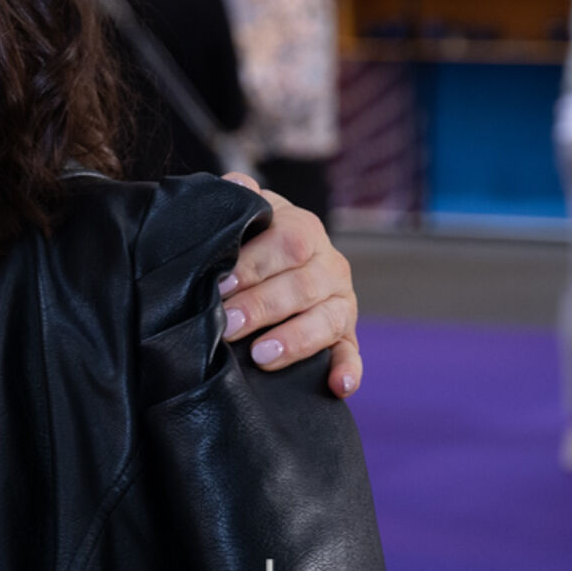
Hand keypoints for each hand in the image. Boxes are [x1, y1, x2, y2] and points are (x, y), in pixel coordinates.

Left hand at [220, 172, 360, 398]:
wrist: (280, 258)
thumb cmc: (253, 238)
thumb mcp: (248, 214)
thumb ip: (239, 200)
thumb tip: (236, 183)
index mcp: (303, 229)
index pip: (286, 243)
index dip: (253, 265)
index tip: (219, 284)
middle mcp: (329, 265)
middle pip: (302, 285)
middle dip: (262, 307)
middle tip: (227, 325)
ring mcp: (341, 302)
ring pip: (327, 321)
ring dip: (296, 340)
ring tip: (261, 355)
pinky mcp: (346, 336)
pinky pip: (352, 354)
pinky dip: (349, 371)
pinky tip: (338, 387)